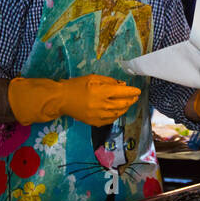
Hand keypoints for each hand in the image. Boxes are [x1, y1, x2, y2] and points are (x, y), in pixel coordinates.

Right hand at [8, 75, 140, 126]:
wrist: (62, 99)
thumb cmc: (76, 85)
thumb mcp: (93, 78)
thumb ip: (108, 81)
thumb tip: (122, 85)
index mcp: (101, 91)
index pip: (122, 92)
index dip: (131, 91)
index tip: (137, 91)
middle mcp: (101, 104)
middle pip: (122, 104)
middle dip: (131, 100)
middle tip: (135, 97)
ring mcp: (98, 115)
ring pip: (117, 113)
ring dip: (125, 108)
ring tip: (128, 104)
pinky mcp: (94, 122)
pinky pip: (110, 120)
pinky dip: (116, 115)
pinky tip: (118, 112)